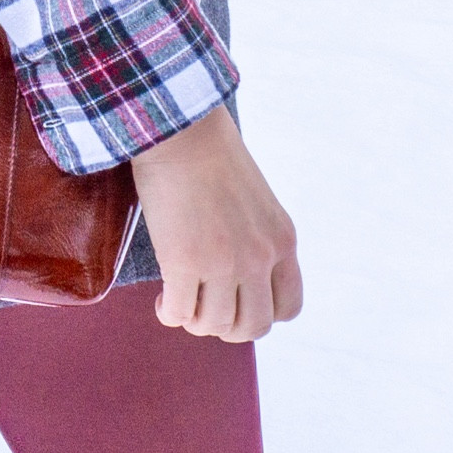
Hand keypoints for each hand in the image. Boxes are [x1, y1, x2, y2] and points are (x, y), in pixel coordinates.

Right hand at [129, 106, 301, 341]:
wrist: (180, 126)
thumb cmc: (210, 153)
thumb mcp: (255, 200)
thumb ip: (255, 237)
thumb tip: (237, 277)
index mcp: (282, 240)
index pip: (289, 307)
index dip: (261, 313)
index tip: (237, 301)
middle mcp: (259, 257)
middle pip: (253, 327)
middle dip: (226, 326)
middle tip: (204, 307)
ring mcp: (223, 262)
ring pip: (214, 325)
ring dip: (195, 320)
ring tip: (180, 300)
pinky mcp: (184, 261)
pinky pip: (180, 314)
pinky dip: (170, 314)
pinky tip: (163, 300)